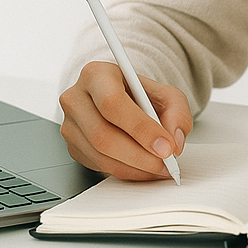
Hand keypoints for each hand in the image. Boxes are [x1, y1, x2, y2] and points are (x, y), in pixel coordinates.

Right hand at [59, 60, 192, 180]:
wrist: (121, 99)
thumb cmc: (139, 94)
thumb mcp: (166, 94)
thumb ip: (177, 113)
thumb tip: (174, 142)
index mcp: (97, 75)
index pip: (113, 104)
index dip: (141, 129)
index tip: (166, 146)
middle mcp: (76, 98)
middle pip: (103, 134)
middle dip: (140, 155)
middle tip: (166, 163)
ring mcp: (70, 125)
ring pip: (100, 155)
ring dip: (135, 167)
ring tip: (160, 168)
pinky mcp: (72, 147)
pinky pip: (99, 166)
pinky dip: (126, 172)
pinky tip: (144, 169)